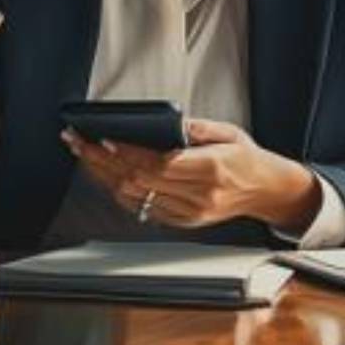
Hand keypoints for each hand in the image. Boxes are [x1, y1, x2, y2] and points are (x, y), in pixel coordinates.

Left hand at [62, 119, 322, 233]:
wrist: (266, 191)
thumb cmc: (247, 159)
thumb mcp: (228, 132)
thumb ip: (196, 128)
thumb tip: (165, 122)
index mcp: (212, 169)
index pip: (158, 163)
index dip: (126, 153)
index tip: (102, 138)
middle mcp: (199, 195)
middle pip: (138, 181)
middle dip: (102, 161)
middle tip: (78, 142)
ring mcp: (189, 212)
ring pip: (135, 197)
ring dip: (104, 177)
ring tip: (83, 156)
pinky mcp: (183, 221)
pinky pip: (142, 208)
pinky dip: (119, 191)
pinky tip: (105, 175)